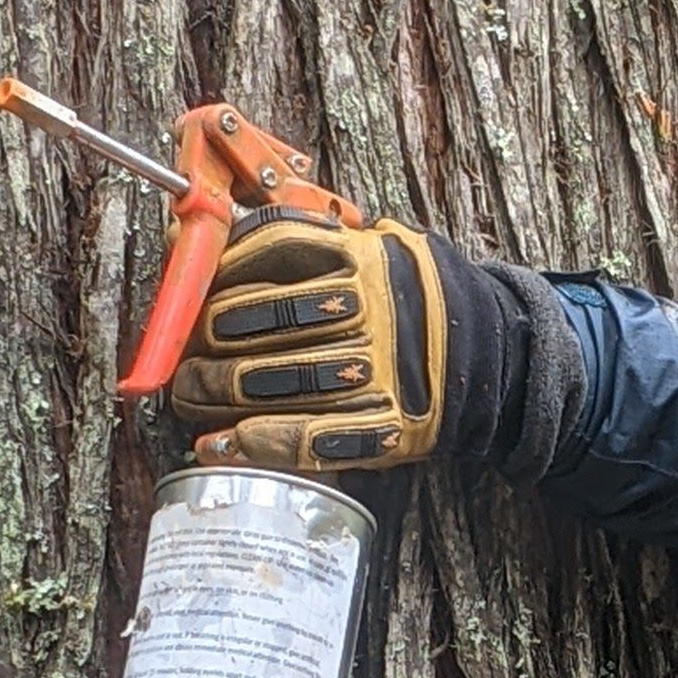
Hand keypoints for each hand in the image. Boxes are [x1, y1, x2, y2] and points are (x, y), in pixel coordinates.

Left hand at [170, 211, 451, 472]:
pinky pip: (306, 437)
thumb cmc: (409, 296)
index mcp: (362, 257)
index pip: (270, 248)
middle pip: (257, 319)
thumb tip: (206, 234)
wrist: (492, 353)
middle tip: (185, 355)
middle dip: (202, 340)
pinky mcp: (384, 425)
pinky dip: (254, 444)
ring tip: (190, 394)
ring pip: (270, 380)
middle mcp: (368, 310)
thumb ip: (302, 237)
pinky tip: (219, 444)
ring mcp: (376, 371)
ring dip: (213, 391)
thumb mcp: (369, 245)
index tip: (193, 290)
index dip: (218, 270)